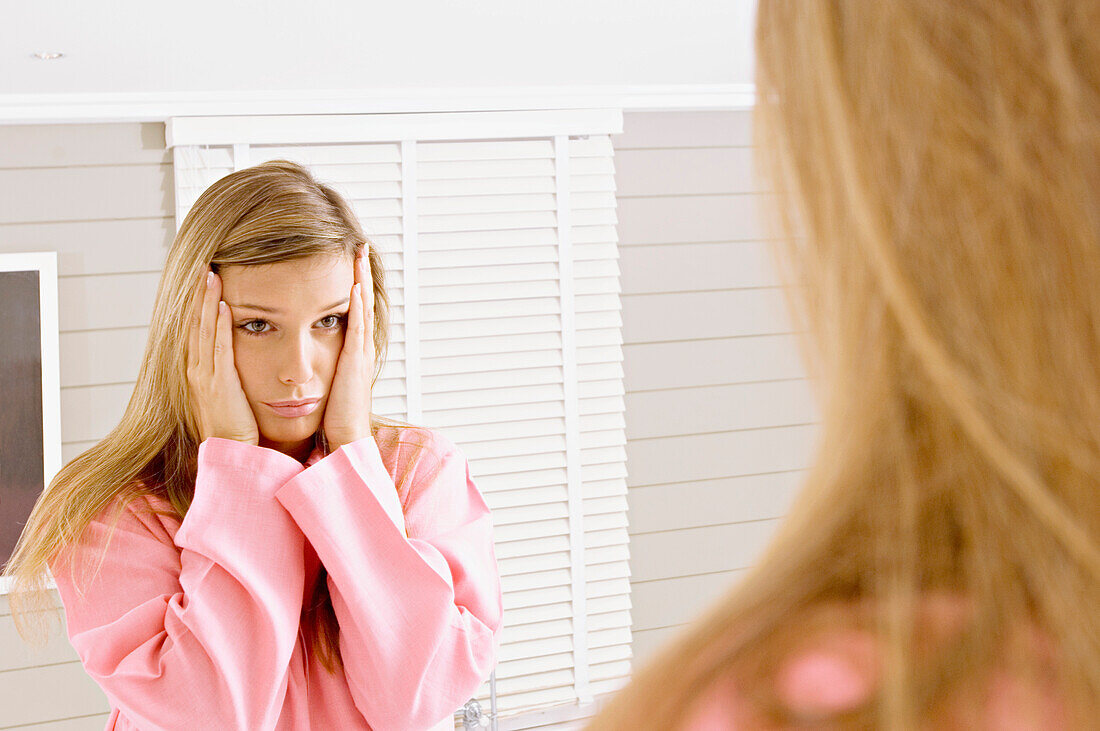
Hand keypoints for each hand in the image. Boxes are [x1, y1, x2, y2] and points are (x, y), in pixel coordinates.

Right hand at [186, 268, 259, 444]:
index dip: (198, 303)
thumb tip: (237, 355)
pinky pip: (219, 347)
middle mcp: (197, 369)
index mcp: (199, 370)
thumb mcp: (229, 392)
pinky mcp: (219, 383)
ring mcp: (205, 375)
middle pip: (195, 322)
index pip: (196, 328)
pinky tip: (225, 305)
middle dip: (198, 294)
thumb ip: (229, 372)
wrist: (231, 453)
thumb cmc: (236, 426)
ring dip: (207, 301)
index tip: (202, 279)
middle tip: (203, 266)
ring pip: (204, 329)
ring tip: (210, 275)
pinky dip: (220, 325)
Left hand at [322, 251, 374, 451]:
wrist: (345, 440)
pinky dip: (358, 305)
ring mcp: (360, 354)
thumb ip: (323, 365)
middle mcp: (359, 349)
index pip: (352, 310)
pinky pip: (357, 328)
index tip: (347, 260)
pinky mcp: (355, 363)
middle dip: (359, 272)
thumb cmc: (334, 418)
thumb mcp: (328, 383)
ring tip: (358, 254)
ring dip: (361, 279)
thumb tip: (310, 356)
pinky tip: (354, 287)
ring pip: (362, 308)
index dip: (351, 284)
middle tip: (358, 245)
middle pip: (361, 301)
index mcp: (350, 352)